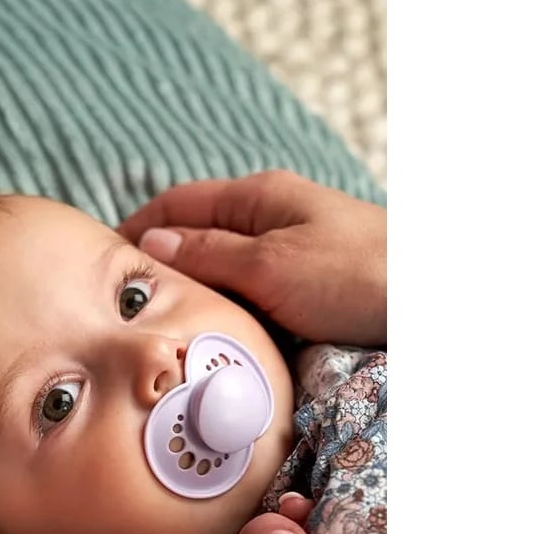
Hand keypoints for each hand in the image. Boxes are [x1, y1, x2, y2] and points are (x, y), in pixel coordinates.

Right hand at [119, 171, 385, 346]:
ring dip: (191, 295)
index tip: (103, 264)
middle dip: (158, 267)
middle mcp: (269, 222)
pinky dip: (223, 312)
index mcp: (257, 199)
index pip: (175, 204)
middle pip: (194, 239)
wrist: (429, 303)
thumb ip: (208, 254)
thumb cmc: (358, 273)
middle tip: (126, 307)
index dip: (134, 229)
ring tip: (160, 326)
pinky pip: (246, 297)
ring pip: (219, 273)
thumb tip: (150, 245)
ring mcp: (286, 256)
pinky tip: (210, 335)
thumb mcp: (271, 264)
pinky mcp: (300, 289)